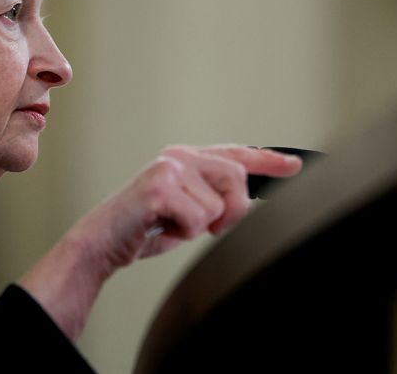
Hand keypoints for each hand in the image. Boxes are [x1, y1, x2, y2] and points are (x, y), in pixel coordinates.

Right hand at [19, 144, 301, 340]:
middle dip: (232, 211)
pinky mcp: (160, 186)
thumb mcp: (188, 213)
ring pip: (220, 203)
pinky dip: (183, 232)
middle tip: (206, 228)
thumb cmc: (142, 228)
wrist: (102, 241)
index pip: (235, 154)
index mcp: (185, 159)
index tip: (294, 165)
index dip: (267, 160)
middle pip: (236, 177)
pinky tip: (160, 226)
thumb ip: (217, 203)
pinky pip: (199, 218)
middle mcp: (179, 157)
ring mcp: (169, 168)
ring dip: (201, 225)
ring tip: (172, 223)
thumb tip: (255, 205)